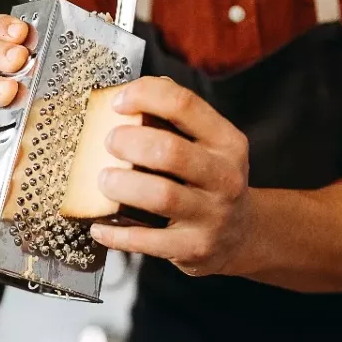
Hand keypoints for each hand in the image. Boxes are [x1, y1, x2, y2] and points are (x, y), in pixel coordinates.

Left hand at [89, 77, 253, 276]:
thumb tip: (129, 94)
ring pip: (161, 195)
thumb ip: (178, 120)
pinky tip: (99, 228)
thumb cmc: (211, 182)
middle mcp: (224, 177)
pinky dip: (117, 235)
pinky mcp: (194, 247)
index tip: (118, 103)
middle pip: (170, 151)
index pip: (185, 105)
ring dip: (123, 185)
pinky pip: (149, 241)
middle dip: (130, 143)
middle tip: (109, 142)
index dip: (145, 96)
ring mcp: (211, 215)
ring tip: (104, 179)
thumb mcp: (210, 146)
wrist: (242, 235)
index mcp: (226, 142)